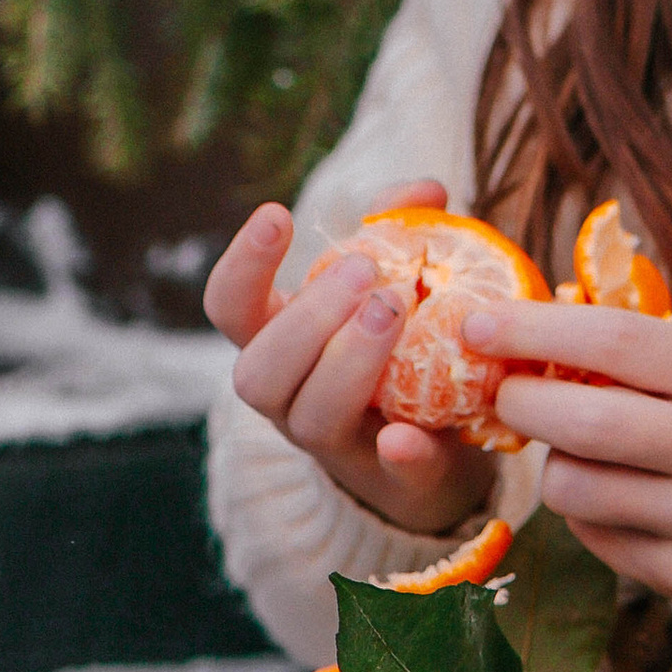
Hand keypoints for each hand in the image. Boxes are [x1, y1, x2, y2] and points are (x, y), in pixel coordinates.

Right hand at [207, 184, 495, 539]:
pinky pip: (390, 474)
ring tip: (395, 309)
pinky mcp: (397, 481)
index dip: (242, 266)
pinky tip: (408, 433)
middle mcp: (292, 399)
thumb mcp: (397, 282)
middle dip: (303, 318)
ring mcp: (339, 445)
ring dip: (347, 363)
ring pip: (311, 419)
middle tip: (362, 270)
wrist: (441, 455)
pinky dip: (400, 454)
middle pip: (257, 373)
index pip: (229, 307)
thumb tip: (426, 189)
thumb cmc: (401, 347)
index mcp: (281, 344)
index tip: (275, 214)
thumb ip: (403, 230)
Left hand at [467, 298, 671, 608]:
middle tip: (507, 394)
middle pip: (586, 423)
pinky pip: (594, 538)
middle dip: (524, 403)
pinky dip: (585, 513)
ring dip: (554, 465)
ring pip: (576, 488)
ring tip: (578, 453)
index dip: (536, 330)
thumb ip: (631, 353)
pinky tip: (614, 496)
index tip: (478, 325)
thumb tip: (517, 330)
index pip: (618, 342)